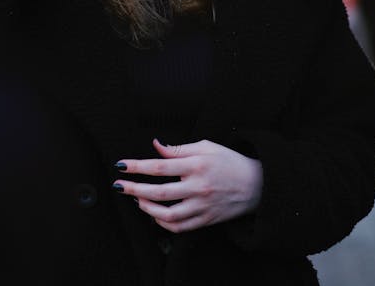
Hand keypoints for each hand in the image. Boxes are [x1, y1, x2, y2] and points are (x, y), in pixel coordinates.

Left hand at [113, 138, 261, 232]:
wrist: (256, 184)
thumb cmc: (229, 161)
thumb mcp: (206, 147)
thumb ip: (179, 148)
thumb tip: (156, 146)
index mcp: (197, 165)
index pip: (160, 166)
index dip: (137, 166)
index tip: (121, 165)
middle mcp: (198, 187)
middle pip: (159, 192)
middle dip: (133, 189)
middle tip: (118, 185)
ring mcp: (201, 206)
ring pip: (167, 215)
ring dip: (146, 208)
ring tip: (136, 199)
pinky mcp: (205, 220)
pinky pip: (179, 227)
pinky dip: (162, 223)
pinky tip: (154, 214)